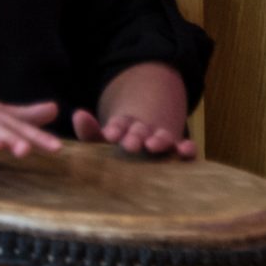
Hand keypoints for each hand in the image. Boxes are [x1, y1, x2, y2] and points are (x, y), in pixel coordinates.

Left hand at [71, 107, 196, 157]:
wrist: (146, 135)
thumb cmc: (118, 141)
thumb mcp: (101, 137)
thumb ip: (89, 131)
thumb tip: (78, 114)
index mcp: (124, 125)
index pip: (119, 124)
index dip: (115, 128)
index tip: (109, 134)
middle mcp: (144, 130)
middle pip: (140, 131)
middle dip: (135, 136)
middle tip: (129, 144)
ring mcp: (162, 138)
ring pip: (162, 137)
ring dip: (159, 140)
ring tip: (153, 145)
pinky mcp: (179, 150)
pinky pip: (185, 149)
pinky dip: (187, 148)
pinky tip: (186, 150)